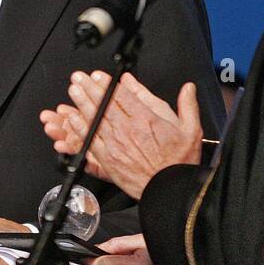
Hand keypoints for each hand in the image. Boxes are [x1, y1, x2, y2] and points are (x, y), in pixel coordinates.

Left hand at [40, 71, 202, 198]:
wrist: (169, 189)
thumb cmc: (179, 162)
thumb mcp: (191, 129)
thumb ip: (188, 105)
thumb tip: (186, 88)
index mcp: (147, 120)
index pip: (123, 96)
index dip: (108, 84)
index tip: (98, 75)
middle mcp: (128, 130)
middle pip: (105, 105)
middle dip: (90, 88)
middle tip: (79, 77)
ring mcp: (116, 144)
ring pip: (95, 119)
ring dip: (82, 103)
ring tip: (74, 90)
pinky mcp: (108, 159)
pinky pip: (90, 140)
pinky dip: (80, 128)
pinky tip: (73, 119)